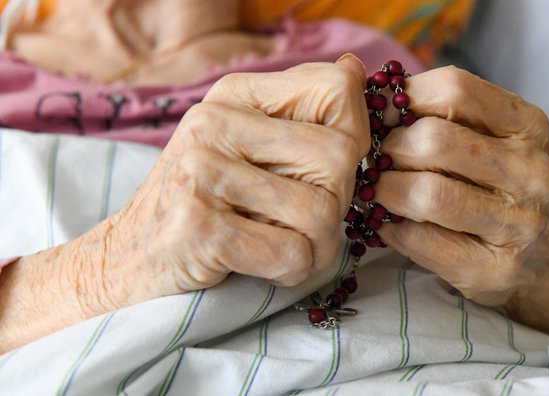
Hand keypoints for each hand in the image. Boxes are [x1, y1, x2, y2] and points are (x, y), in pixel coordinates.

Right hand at [0, 55, 369, 351]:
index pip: (336, 89)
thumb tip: (355, 69)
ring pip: (321, 212)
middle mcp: (214, 124)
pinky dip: (291, 272)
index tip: (328, 170)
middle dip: (339, 203)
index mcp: (234, 96)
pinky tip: (264, 268)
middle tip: (306, 223)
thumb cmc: (204, 204)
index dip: (354, 137)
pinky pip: (291, 254)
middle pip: (339, 156)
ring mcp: (201, 173)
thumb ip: (302, 112)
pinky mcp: (197, 227)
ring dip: (318, 247)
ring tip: (287, 248)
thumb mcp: (247, 146)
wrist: (127, 259)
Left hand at [373, 66, 548, 336]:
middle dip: (389, 147)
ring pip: (426, 192)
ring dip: (386, 191)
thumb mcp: (505, 142)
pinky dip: (392, 230)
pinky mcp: (493, 268)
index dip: (404, 98)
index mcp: (528, 127)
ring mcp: (517, 223)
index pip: (455, 90)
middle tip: (378, 159)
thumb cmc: (514, 193)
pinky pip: (421, 241)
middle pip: (434, 140)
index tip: (383, 113)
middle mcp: (530, 172)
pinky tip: (390, 225)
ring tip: (379, 192)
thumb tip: (381, 101)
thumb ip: (456, 118)